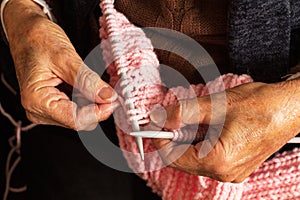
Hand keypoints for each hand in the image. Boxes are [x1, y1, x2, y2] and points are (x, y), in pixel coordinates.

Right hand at [4, 0, 116, 129]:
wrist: (26, 32)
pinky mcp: (53, 105)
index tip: (114, 99)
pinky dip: (86, 99)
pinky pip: (76, 109)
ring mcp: (45, 109)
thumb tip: (108, 97)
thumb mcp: (66, 58)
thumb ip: (87, 81)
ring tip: (94, 83)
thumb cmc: (38, 40)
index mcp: (37, 101)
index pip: (76, 120)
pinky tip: (87, 85)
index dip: (99, 112)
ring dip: (92, 102)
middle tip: (109, 89)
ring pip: (80, 116)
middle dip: (97, 106)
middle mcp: (39, 110)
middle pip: (79, 121)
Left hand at [150, 80, 299, 181]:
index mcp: (218, 161)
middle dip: (171, 138)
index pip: (173, 157)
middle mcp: (225, 172)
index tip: (150, 126)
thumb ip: (182, 113)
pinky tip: (204, 127)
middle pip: (182, 159)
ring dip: (185, 139)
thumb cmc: (261, 105)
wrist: (291, 108)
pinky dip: (199, 143)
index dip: (158, 140)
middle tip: (168, 118)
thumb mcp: (215, 105)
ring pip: (194, 158)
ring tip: (191, 120)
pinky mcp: (236, 165)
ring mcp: (232, 171)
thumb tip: (159, 118)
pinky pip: (208, 158)